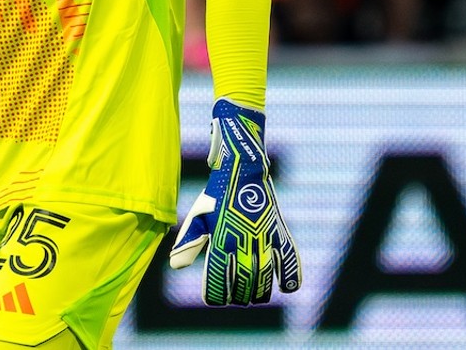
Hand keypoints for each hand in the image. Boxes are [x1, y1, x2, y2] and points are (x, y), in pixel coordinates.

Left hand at [169, 98, 300, 304]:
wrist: (242, 167)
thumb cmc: (216, 194)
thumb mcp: (198, 216)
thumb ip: (189, 243)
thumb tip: (175, 267)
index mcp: (220, 238)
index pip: (217, 279)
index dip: (214, 294)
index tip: (213, 298)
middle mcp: (244, 240)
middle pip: (242, 284)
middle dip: (236, 295)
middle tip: (232, 298)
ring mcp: (264, 237)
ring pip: (265, 278)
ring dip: (258, 292)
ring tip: (251, 296)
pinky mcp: (280, 231)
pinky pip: (290, 260)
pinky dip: (290, 278)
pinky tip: (285, 288)